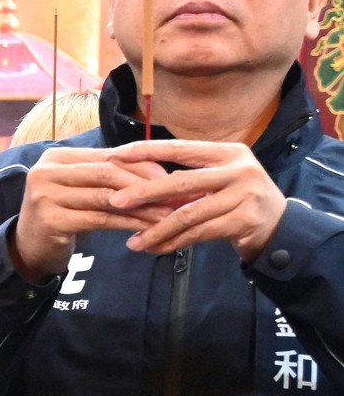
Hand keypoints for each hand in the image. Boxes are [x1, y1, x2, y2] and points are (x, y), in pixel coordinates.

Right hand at [9, 146, 168, 278]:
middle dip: (143, 185)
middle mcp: (46, 172)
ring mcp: (45, 196)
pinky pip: (98, 219)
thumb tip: (159, 170)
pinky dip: (126, 223)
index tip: (169, 177)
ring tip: (166, 215)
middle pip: (106, 173)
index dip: (140, 166)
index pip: (106, 156)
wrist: (30, 246)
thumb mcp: (83, 189)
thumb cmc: (64, 213)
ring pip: (105, 197)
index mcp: (57, 157)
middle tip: (172, 196)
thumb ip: (110, 176)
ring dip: (140, 207)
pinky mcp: (50, 220)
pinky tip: (145, 229)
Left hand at [107, 138, 289, 260]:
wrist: (279, 226)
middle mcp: (239, 170)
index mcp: (228, 152)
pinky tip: (156, 248)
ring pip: (188, 213)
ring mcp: (245, 195)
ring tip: (134, 242)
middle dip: (144, 192)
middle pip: (182, 182)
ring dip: (157, 229)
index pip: (179, 148)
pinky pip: (200, 232)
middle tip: (115, 201)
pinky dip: (175, 241)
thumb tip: (134, 184)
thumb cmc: (238, 198)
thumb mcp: (218, 179)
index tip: (115, 155)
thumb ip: (186, 179)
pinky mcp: (245, 221)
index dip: (147, 151)